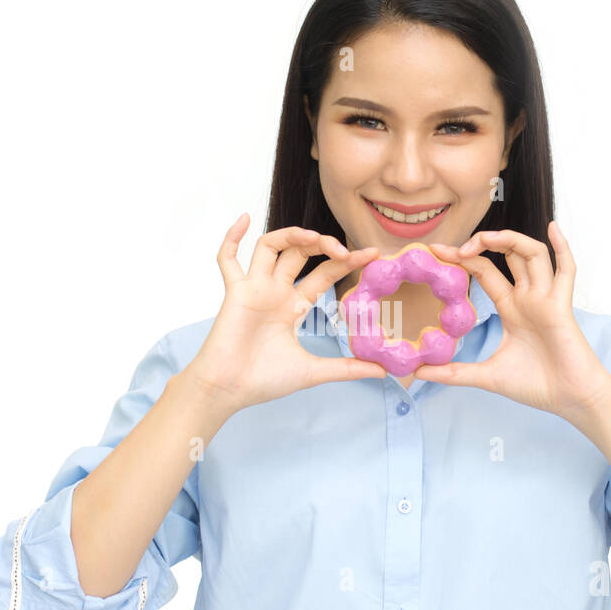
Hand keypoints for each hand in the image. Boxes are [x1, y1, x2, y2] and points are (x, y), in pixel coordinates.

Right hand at [183, 214, 387, 412]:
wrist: (230, 391)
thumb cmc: (264, 380)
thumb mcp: (313, 371)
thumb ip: (346, 367)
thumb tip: (382, 371)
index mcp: (293, 306)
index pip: (324, 274)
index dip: (346, 262)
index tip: (371, 254)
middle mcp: (275, 292)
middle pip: (300, 253)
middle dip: (324, 246)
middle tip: (345, 251)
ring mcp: (254, 289)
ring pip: (270, 246)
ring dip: (291, 235)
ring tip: (314, 237)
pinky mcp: (235, 292)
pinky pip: (228, 259)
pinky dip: (232, 237)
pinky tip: (244, 218)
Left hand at [414, 221, 610, 420]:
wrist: (570, 401)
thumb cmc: (536, 386)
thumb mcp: (486, 376)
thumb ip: (454, 372)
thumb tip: (419, 373)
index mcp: (512, 308)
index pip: (485, 271)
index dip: (463, 259)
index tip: (437, 250)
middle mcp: (529, 298)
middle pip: (507, 255)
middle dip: (482, 244)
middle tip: (454, 248)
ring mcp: (546, 299)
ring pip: (532, 254)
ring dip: (509, 240)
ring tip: (484, 239)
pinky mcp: (561, 307)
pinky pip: (566, 271)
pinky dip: (563, 247)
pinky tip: (553, 227)